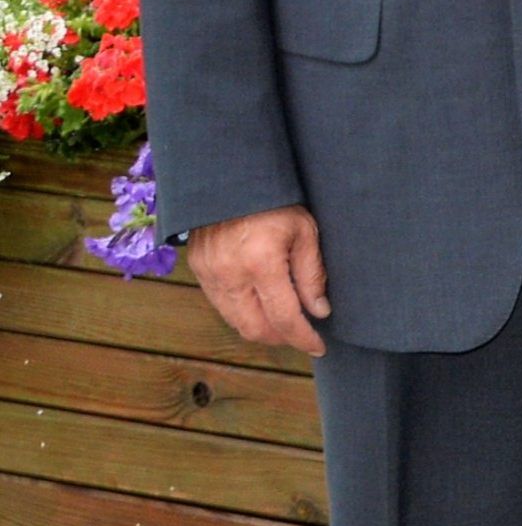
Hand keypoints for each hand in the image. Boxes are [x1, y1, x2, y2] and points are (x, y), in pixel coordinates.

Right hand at [187, 207, 327, 355]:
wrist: (231, 179)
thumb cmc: (276, 202)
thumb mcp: (305, 232)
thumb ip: (312, 275)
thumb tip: (319, 312)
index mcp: (261, 264)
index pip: (284, 318)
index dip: (303, 338)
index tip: (318, 347)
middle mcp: (230, 274)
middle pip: (255, 329)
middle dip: (281, 338)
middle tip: (302, 335)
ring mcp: (209, 273)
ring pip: (235, 321)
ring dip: (260, 328)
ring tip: (284, 323)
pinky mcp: (198, 269)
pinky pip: (221, 304)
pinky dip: (242, 313)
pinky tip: (261, 305)